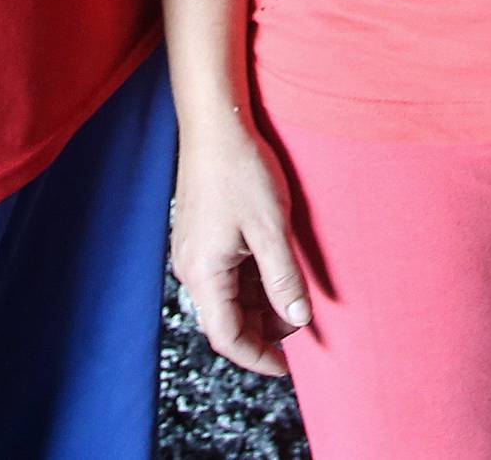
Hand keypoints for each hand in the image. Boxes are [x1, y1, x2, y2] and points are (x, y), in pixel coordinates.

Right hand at [172, 118, 312, 377]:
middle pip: (226, 318)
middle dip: (263, 329)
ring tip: (292, 291)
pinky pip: (224, 272)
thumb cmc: (241, 170)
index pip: (228, 337)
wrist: (215, 123)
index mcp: (204, 274)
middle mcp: (192, 268)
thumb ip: (284, 279)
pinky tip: (274, 265)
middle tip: (299, 322)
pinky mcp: (199, 233)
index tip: (287, 368)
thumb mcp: (271, 228)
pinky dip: (250, 278)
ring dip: (259, 301)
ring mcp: (193, 249)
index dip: (258, 357)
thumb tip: (298, 320)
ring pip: (227, 295)